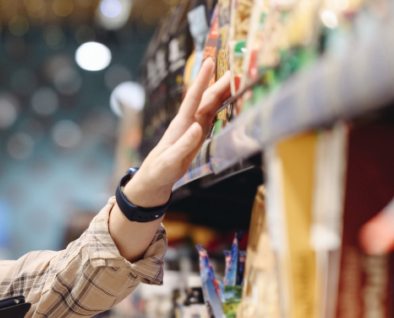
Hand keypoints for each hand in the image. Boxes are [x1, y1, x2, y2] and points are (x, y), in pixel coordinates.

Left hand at [124, 59, 232, 206]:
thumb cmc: (159, 170)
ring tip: (239, 79)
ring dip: (224, 92)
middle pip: (206, 98)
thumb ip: (184, 145)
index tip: (209, 62)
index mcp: (180, 125)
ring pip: (211, 105)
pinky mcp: (198, 135)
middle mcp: (188, 122)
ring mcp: (194, 127)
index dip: (202, 80)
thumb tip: (197, 128)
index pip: (193, 98)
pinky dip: (223, 107)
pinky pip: (213, 117)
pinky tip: (231, 100)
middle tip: (238, 68)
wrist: (154, 179)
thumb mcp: (170, 160)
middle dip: (221, 83)